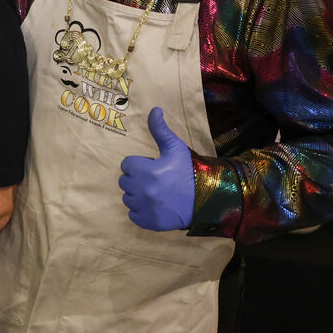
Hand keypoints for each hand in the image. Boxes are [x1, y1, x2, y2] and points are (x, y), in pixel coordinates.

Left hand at [118, 107, 195, 230]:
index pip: (126, 164)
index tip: (152, 167)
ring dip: (137, 195)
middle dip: (136, 179)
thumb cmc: (190, 172)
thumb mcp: (176, 148)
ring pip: (128, 198)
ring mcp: (145, 208)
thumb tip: (154, 110)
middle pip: (125, 181)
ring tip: (155, 193)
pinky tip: (155, 206)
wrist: (208, 201)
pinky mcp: (148, 223)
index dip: (139, 164)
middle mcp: (142, 191)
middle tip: (155, 180)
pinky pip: (133, 215)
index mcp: (146, 171)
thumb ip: (160, 130)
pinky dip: (141, 211)